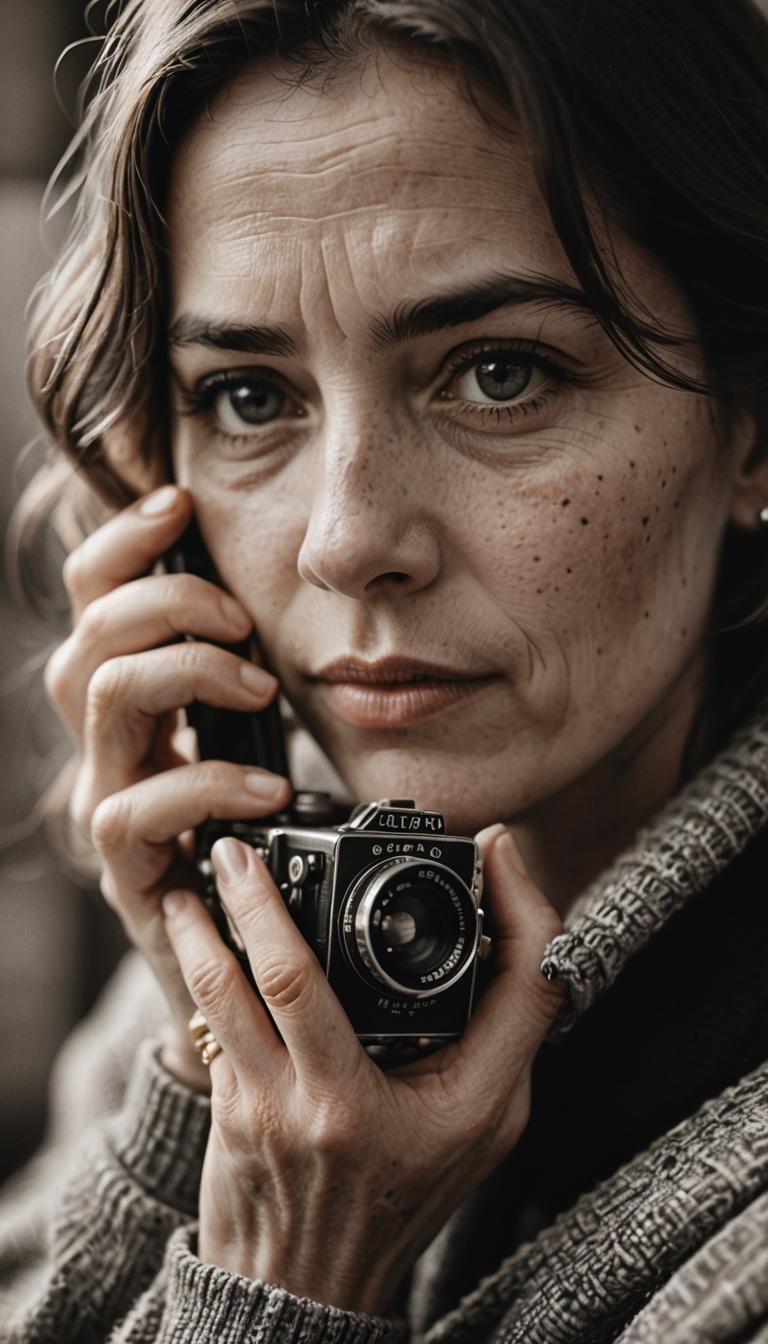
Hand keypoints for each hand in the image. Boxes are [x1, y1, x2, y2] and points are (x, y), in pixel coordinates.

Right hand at [44, 485, 291, 1089]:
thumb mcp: (251, 732)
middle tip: (242, 623)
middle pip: (90, 633)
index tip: (179, 502)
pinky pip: (136, 807)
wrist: (235, 948)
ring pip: (103, 694)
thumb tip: (277, 585)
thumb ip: (247, 663)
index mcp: (130, 690)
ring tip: (264, 691)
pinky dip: (207, 784)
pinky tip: (268, 792)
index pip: (92, 594)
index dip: (123, 540)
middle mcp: (104, 740)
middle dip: (168, 600)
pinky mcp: (126, 869)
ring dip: (189, 671)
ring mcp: (108, 801)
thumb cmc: (250, 824)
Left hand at [163, 823, 564, 1311]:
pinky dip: (200, 971)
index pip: (437, 989)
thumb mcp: (491, 1112)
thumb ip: (516, 1010)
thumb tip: (509, 886)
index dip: (401, 903)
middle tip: (238, 846)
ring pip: (221, 995)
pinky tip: (195, 934)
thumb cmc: (410, 1189)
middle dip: (258, 897)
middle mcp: (326, 1107)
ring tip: (199, 880)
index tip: (451, 847)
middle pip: (287, 976)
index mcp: (408, 1104)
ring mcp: (265, 1113)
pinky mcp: (225, 1113)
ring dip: (203, 930)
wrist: (312, 1289)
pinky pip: (208, 1026)